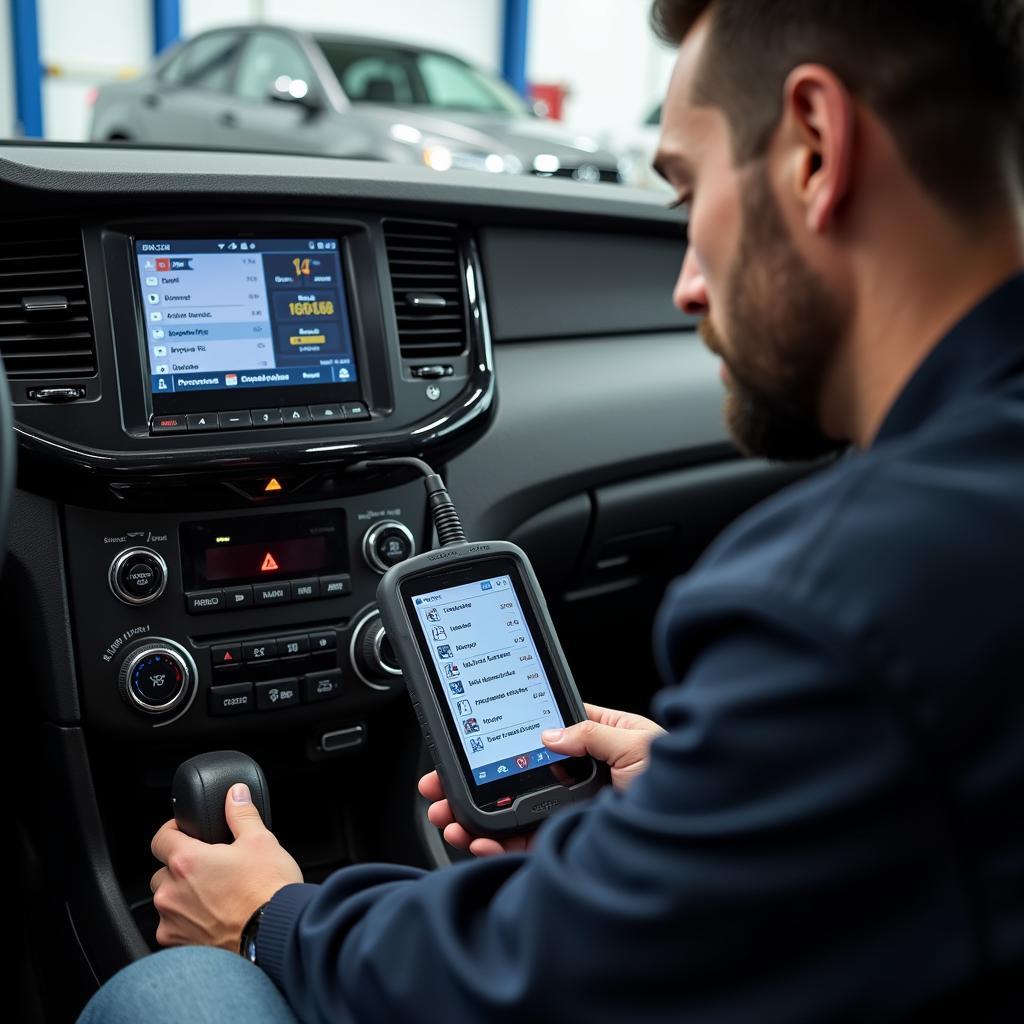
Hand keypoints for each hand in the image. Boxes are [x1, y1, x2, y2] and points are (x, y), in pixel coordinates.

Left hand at [149, 782, 303, 950]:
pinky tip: (213, 919)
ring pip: (168, 902)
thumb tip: (235, 795)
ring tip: (214, 896)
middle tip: (210, 869)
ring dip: (183, 897)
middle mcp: (171, 893)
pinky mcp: (179, 946)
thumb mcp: (261, 841)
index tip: (185, 832)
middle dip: (181, 869)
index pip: (160, 838)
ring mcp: (173, 922)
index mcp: (187, 861)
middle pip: (162, 872)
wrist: (275, 936)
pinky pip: (174, 928)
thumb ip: (242, 814)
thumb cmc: (267, 891)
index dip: (172, 831)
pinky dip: (188, 922)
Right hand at [419, 702, 664, 856]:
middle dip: (471, 782)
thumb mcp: (639, 743)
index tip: (468, 742)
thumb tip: (548, 732)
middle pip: (515, 778)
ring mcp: (571, 817)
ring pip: (512, 815)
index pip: (541, 735)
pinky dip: (493, 845)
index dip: (502, 737)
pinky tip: (474, 838)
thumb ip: (592, 733)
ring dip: (473, 815)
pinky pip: (523, 847)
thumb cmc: (685, 786)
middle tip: (437, 786)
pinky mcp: (567, 848)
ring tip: (446, 815)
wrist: (704, 838)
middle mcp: (580, 782)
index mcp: (600, 745)